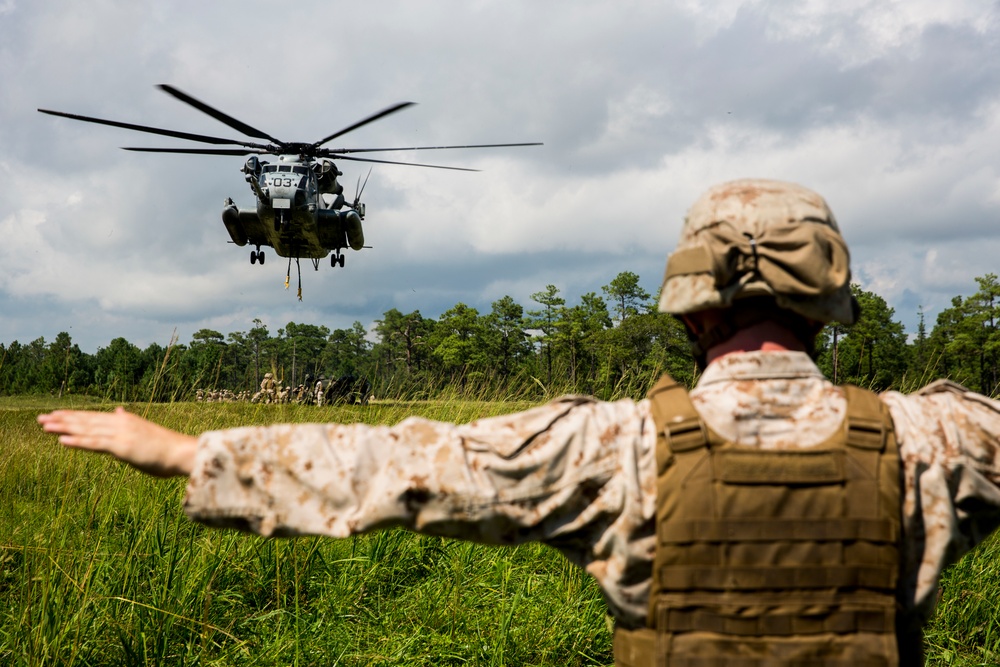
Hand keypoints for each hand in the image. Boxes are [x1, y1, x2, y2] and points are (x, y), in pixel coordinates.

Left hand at [38, 407, 196, 477]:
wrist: (183, 452)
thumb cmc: (167, 447)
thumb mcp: (144, 432)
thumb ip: (129, 423)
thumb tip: (119, 411)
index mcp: (125, 420)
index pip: (94, 418)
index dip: (74, 416)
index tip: (56, 415)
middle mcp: (120, 423)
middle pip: (86, 421)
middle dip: (62, 420)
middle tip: (41, 418)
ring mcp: (120, 434)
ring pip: (86, 430)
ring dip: (64, 428)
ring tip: (44, 426)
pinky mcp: (121, 447)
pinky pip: (95, 444)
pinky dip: (77, 442)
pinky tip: (61, 441)